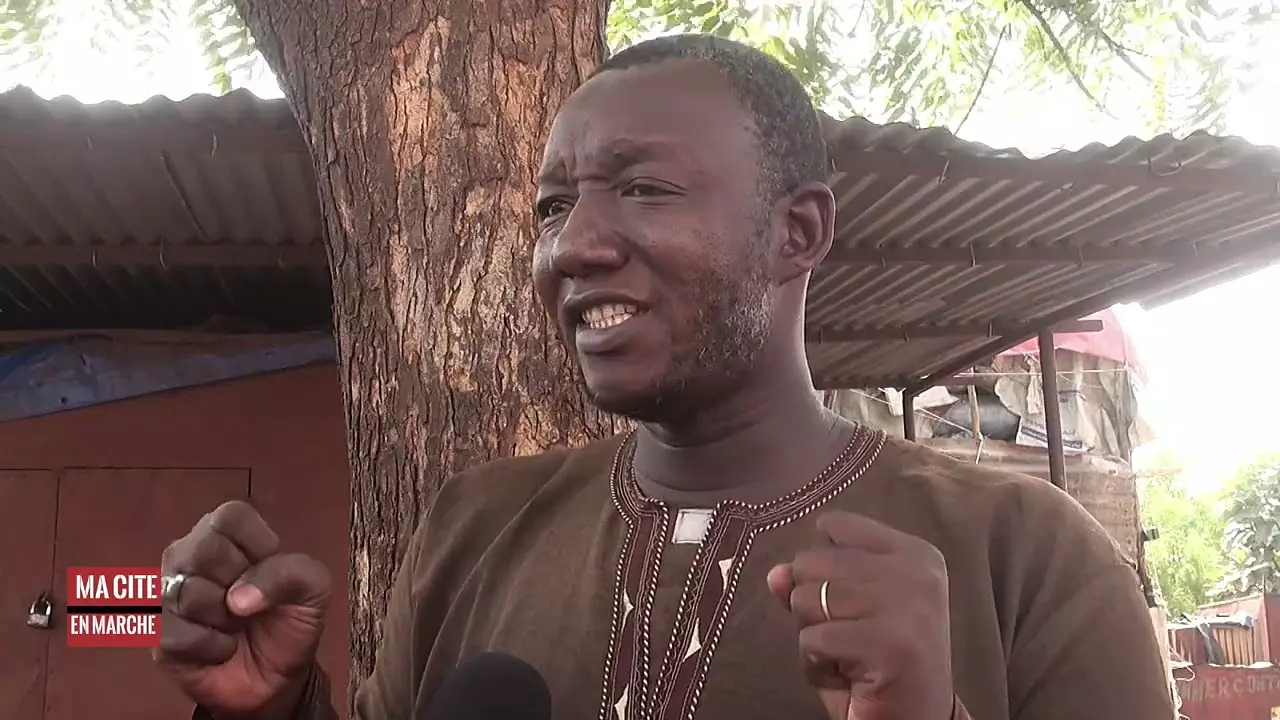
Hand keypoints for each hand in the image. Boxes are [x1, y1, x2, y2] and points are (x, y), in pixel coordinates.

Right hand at [153, 501, 331, 716]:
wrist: (277, 677)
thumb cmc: (290, 619)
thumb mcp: (313, 588)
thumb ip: (290, 573)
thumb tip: (238, 597)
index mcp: (228, 533)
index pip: (229, 516)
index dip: (256, 545)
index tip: (270, 569)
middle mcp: (190, 554)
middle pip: (204, 551)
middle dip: (241, 585)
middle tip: (250, 603)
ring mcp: (167, 593)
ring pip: (189, 594)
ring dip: (227, 620)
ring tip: (236, 625)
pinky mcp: (157, 633)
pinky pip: (177, 633)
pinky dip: (212, 647)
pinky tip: (221, 648)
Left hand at [766, 511, 953, 719]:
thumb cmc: (879, 662)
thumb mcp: (844, 612)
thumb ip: (810, 583)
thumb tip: (775, 574)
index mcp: (914, 553)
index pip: (835, 526)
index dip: (821, 565)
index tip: (851, 600)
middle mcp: (918, 572)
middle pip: (813, 560)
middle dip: (811, 603)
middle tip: (848, 635)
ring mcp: (908, 607)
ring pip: (807, 599)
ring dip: (813, 635)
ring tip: (848, 654)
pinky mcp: (891, 645)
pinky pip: (813, 639)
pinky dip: (816, 662)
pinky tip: (847, 674)